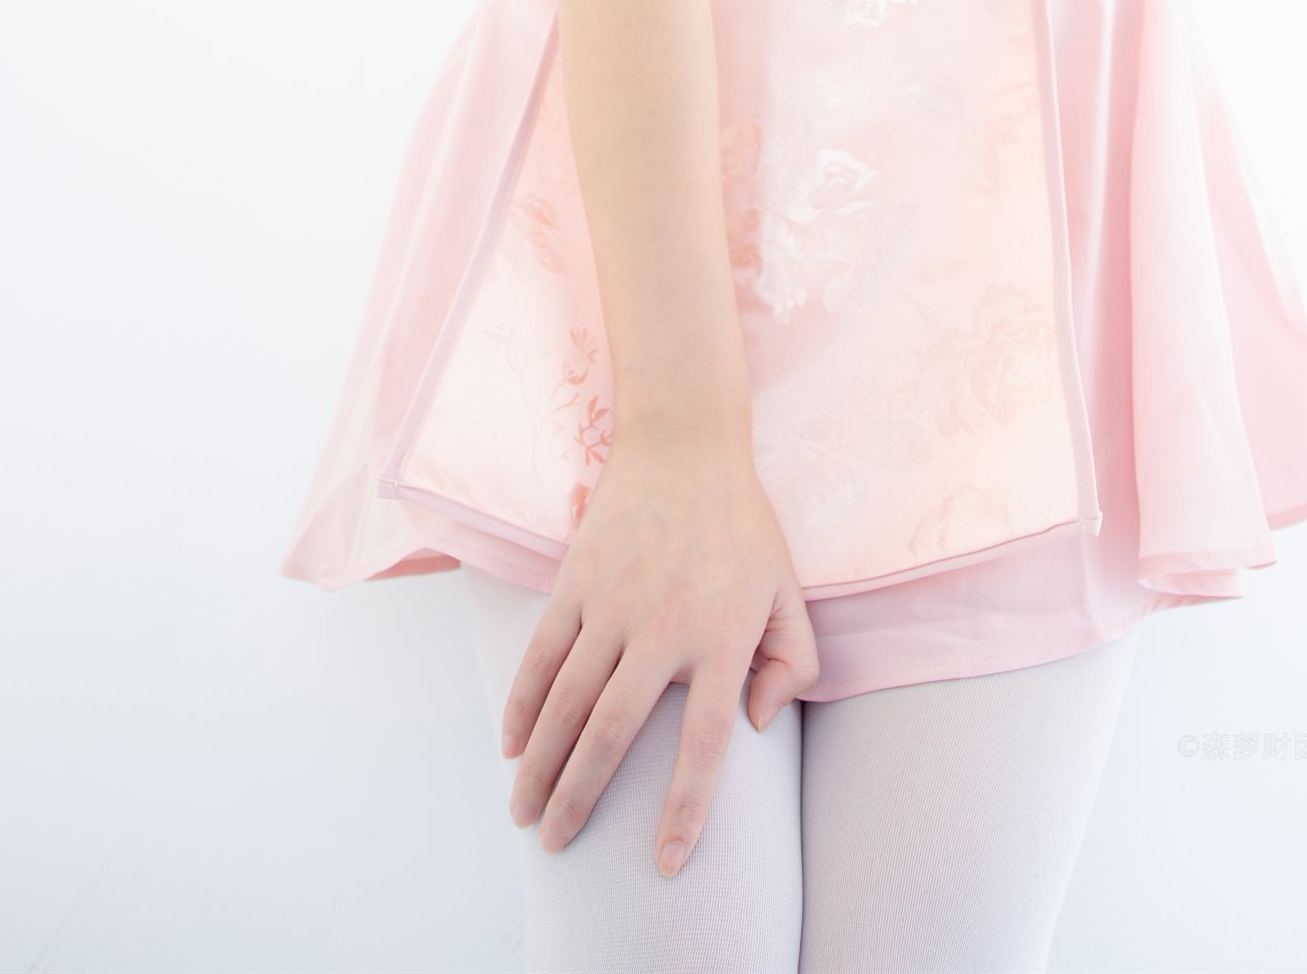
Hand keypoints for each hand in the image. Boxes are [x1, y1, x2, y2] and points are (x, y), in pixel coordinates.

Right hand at [499, 431, 818, 877]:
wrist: (685, 443)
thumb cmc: (742, 525)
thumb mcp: (788, 590)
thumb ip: (794, 663)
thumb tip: (759, 727)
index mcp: (721, 641)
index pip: (704, 748)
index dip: (684, 812)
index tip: (665, 863)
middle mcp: (663, 630)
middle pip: (610, 738)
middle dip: (578, 802)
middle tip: (556, 845)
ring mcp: (613, 605)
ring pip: (565, 705)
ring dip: (541, 766)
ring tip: (526, 812)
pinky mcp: (576, 581)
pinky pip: (540, 655)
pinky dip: (522, 705)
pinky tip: (513, 745)